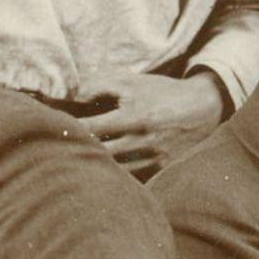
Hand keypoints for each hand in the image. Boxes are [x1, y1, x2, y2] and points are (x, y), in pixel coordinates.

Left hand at [76, 71, 228, 175]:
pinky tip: (105, 174)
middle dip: (79, 152)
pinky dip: (118, 176)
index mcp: (133, 116)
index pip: (91, 129)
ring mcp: (153, 156)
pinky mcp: (162, 168)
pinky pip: (134, 177)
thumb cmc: (162, 92)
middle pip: (100, 154)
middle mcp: (142, 139)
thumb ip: (101, 85)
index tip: (55, 131)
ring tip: (78, 163)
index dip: (70, 130)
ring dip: (97, 166)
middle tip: (61, 151)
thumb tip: (75, 96)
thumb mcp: (133, 81)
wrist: (203, 107)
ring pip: (115, 169)